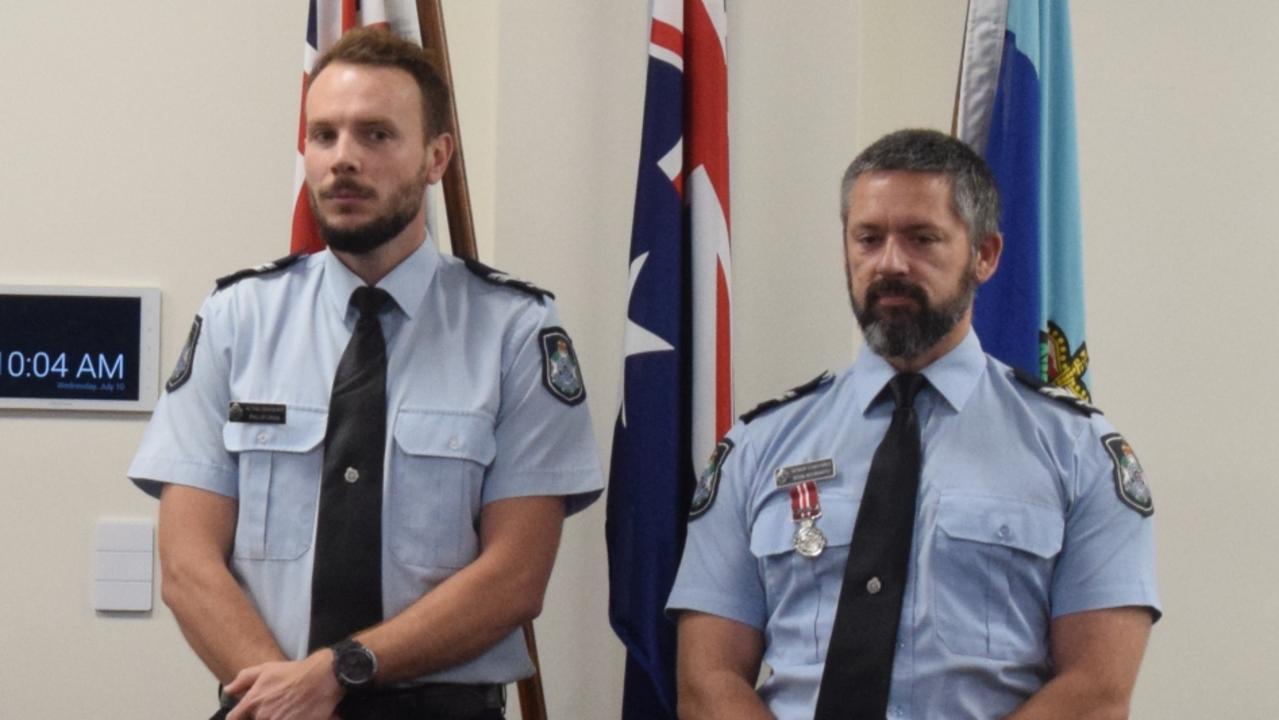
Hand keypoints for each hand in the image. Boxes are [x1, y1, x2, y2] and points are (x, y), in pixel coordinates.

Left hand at [224, 650, 343, 719]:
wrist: (322, 679)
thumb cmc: (294, 673)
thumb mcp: (266, 669)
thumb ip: (243, 679)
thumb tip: (228, 690)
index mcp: (253, 701)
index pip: (234, 718)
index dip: (238, 716)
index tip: (245, 714)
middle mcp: (262, 715)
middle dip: (262, 715)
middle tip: (276, 706)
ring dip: (276, 716)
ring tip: (287, 709)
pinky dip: (289, 718)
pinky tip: (295, 713)